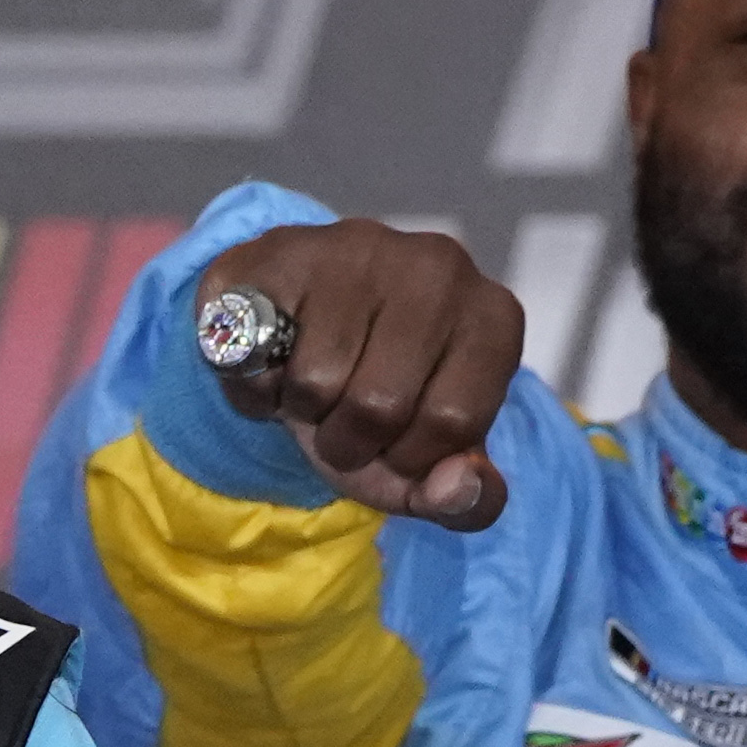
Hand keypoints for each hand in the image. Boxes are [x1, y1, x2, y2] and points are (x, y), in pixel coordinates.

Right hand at [193, 221, 515, 528]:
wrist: (297, 330)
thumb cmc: (371, 396)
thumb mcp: (424, 463)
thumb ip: (463, 498)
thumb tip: (459, 487)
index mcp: (492, 320)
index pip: (453, 422)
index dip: (410, 455)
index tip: (397, 438)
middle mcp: (439, 268)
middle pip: (380, 404)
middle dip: (345, 441)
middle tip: (340, 415)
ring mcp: (361, 248)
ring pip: (317, 382)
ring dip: (297, 412)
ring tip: (308, 383)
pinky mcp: (285, 250)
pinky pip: (257, 355)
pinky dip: (254, 385)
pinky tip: (272, 358)